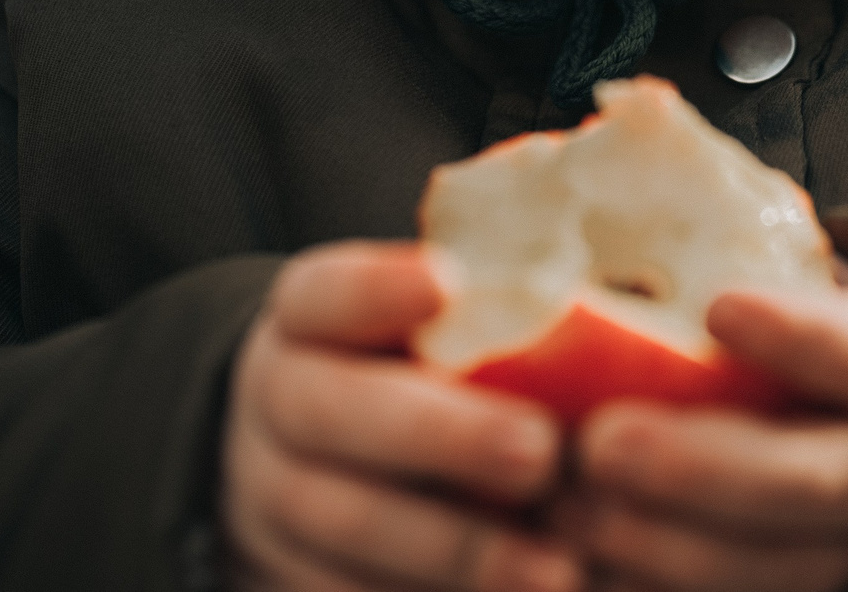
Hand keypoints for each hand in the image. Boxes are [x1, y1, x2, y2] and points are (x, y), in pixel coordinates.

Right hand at [225, 241, 582, 591]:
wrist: (310, 457)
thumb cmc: (412, 365)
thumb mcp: (427, 319)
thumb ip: (487, 312)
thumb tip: (574, 311)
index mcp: (308, 316)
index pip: (325, 293)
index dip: (376, 289)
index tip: (447, 284)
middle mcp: (280, 402)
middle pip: (341, 414)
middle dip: (445, 438)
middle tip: (539, 453)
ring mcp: (273, 497)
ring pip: (351, 525)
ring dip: (456, 551)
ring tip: (553, 569)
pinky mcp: (294, 576)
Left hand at [552, 276, 847, 591]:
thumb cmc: (821, 331)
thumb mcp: (814, 278)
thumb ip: (745, 248)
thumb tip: (627, 156)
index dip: (804, 336)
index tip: (718, 304)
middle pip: (816, 483)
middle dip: (702, 469)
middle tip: (598, 443)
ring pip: (777, 570)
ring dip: (664, 549)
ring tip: (565, 510)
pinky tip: (575, 569)